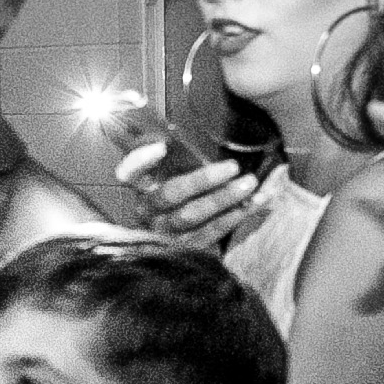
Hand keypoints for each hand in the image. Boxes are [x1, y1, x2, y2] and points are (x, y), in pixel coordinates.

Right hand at [115, 143, 258, 251]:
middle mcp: (148, 211)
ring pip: (190, 215)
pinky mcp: (184, 250)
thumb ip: (179, 155)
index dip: (141, 160)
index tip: (163, 146)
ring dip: (224, 198)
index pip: (129, 173)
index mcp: (142, 189)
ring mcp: (164, 233)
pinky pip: (210, 233)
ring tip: (250, 182)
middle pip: (170, 193)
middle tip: (233, 166)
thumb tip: (177, 133)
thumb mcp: (179, 174)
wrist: (190, 243)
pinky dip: (235, 216)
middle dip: (203, 179)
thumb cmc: (188, 195)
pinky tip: (255, 203)